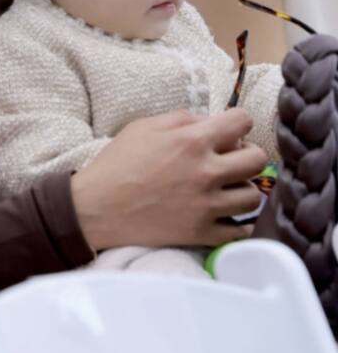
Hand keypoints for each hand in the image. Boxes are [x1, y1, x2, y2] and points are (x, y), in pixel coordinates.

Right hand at [71, 109, 266, 251]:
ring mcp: (206, 206)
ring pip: (252, 196)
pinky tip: (228, 216)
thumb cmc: (117, 163)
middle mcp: (206, 172)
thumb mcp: (144, 126)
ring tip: (227, 188)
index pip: (243, 121)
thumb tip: (210, 122)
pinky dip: (239, 223)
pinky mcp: (201, 233)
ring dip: (243, 188)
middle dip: (248, 154)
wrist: (95, 208)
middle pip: (257, 159)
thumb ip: (182, 118)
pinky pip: (240, 231)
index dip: (238, 122)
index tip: (230, 130)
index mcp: (192, 140)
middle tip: (232, 159)